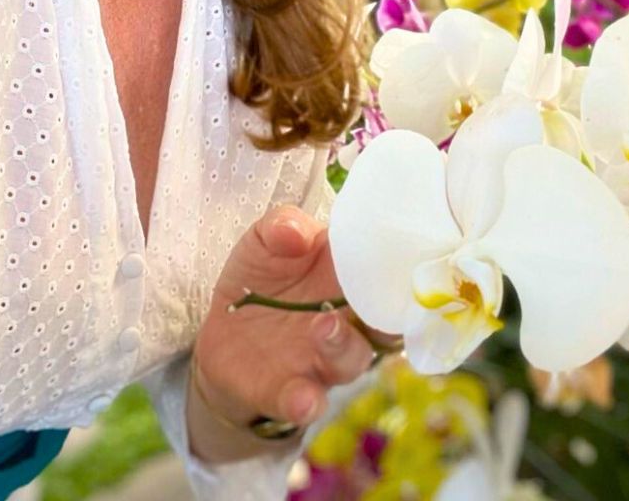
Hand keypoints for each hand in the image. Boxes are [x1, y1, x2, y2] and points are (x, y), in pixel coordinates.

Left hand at [193, 204, 382, 428]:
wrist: (222, 327)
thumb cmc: (260, 273)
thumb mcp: (264, 240)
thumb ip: (281, 226)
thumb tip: (297, 233)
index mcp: (349, 276)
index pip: (389, 273)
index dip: (400, 268)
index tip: (406, 257)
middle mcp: (347, 320)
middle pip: (383, 322)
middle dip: (380, 313)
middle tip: (363, 295)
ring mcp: (321, 359)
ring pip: (349, 360)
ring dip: (341, 347)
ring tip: (323, 328)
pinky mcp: (289, 391)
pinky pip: (306, 401)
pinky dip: (306, 402)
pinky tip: (302, 399)